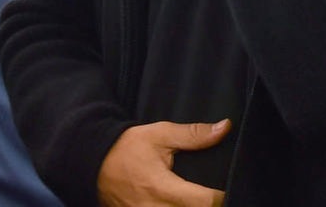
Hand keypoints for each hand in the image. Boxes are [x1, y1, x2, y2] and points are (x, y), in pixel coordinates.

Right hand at [97, 120, 228, 206]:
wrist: (92, 162)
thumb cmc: (126, 148)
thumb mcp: (159, 135)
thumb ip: (193, 135)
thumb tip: (224, 128)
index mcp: (163, 188)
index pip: (205, 203)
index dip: (224, 199)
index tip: (233, 190)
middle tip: (223, 198)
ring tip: (199, 200)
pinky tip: (182, 205)